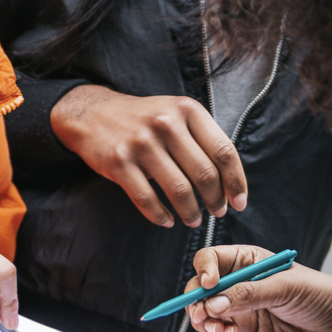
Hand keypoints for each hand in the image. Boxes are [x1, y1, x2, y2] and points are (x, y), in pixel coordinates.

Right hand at [50, 84, 247, 228]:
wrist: (92, 113)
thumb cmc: (142, 119)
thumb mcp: (175, 114)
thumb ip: (201, 137)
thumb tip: (229, 179)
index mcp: (187, 110)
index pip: (224, 151)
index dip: (235, 181)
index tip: (239, 202)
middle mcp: (166, 124)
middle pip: (204, 173)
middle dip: (215, 200)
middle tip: (217, 212)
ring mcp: (141, 143)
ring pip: (178, 189)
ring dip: (190, 212)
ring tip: (193, 220)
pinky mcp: (119, 162)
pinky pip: (146, 198)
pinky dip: (160, 215)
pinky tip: (167, 220)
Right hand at [184, 245, 331, 331]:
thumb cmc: (320, 296)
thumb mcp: (286, 288)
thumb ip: (249, 294)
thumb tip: (215, 302)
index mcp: (248, 261)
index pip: (212, 259)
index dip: (204, 270)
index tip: (209, 284)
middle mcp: (238, 283)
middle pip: (201, 286)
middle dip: (197, 298)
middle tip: (205, 311)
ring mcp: (238, 308)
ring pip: (204, 310)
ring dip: (203, 318)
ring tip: (218, 327)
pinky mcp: (242, 330)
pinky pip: (216, 329)